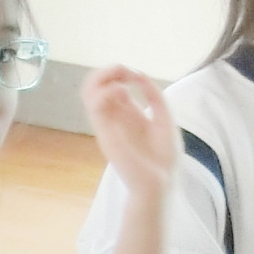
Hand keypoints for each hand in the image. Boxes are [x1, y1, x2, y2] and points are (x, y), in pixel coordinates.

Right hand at [83, 65, 180, 194]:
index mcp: (128, 112)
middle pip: (95, 86)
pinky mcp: (104, 132)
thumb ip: (154, 97)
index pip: (111, 85)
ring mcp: (107, 123)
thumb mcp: (165, 119)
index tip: (134, 73)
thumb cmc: (164, 156)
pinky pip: (94, 107)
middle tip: (122, 71)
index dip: (120, 72)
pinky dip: (105, 93)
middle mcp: (114, 116)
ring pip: (88, 93)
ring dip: (101, 78)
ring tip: (120, 80)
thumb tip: (139, 75)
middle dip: (106, 71)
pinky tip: (121, 92)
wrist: (159, 182)